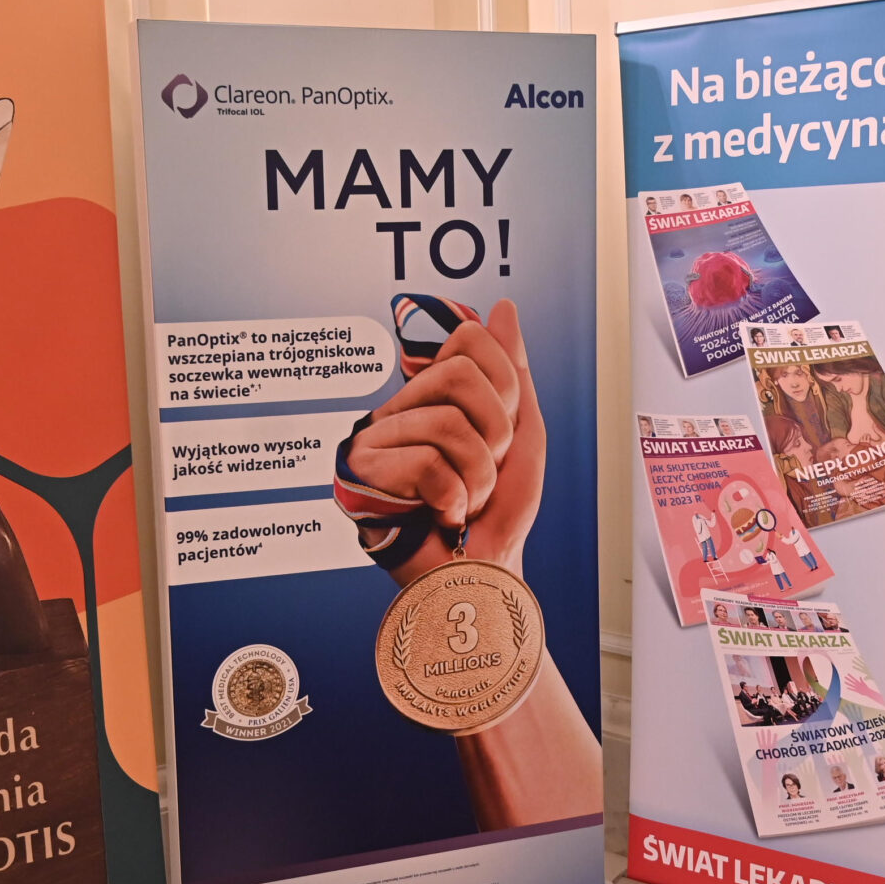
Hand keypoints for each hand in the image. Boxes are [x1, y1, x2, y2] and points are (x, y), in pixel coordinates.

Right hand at [344, 300, 546, 583]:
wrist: (479, 574)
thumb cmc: (497, 515)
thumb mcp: (521, 435)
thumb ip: (511, 372)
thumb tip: (503, 308)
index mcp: (437, 395)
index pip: (469, 343)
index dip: (502, 392)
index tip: (499, 436)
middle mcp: (404, 409)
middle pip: (459, 377)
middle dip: (494, 435)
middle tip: (483, 472)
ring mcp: (380, 438)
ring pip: (448, 424)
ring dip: (477, 477)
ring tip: (463, 500)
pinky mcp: (363, 473)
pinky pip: (427, 463)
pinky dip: (452, 499)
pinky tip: (439, 513)